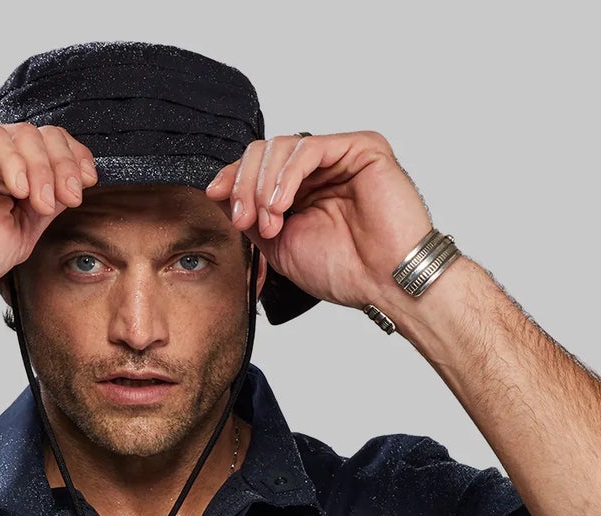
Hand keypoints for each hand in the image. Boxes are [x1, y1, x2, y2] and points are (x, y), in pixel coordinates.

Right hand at [0, 116, 98, 300]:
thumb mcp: (21, 234)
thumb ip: (47, 204)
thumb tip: (76, 180)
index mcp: (6, 178)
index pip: (49, 152)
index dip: (73, 160)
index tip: (86, 184)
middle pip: (43, 137)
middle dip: (63, 165)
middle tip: (69, 196)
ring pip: (23, 134)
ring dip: (41, 168)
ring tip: (38, 201)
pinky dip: (14, 161)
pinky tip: (17, 189)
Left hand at [205, 131, 434, 310]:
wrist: (385, 284)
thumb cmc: (345, 270)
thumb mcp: (279, 246)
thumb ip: (254, 217)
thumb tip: (222, 194)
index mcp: (304, 188)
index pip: (259, 166)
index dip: (233, 177)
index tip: (215, 195)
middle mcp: (321, 169)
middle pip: (266, 151)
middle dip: (245, 184)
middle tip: (244, 219)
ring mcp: (342, 156)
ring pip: (284, 146)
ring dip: (264, 184)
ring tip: (270, 221)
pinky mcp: (363, 148)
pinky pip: (311, 147)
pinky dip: (287, 174)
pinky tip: (281, 203)